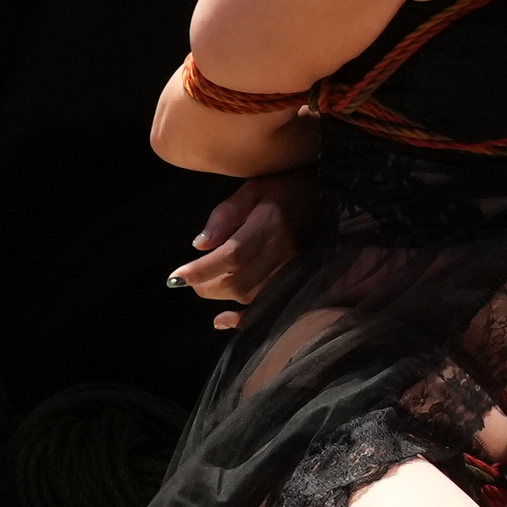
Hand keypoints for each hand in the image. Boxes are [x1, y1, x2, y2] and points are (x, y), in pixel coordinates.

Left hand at [178, 177, 308, 327]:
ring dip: (220, 297)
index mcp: (269, 224)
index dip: (202, 270)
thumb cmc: (286, 187)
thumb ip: (225, 215)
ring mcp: (292, 269)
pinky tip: (223, 319)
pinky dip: (244, 317)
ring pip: (250, 295)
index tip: (176, 278)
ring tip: (204, 285)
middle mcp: (282, 251)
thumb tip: (200, 245)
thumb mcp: (253, 189)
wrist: (331, 195)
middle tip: (188, 279)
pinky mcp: (297, 279)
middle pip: (238, 281)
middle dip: (206, 285)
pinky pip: (269, 304)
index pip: (231, 255)